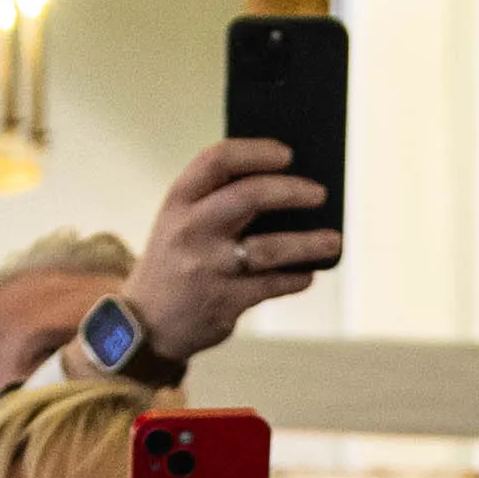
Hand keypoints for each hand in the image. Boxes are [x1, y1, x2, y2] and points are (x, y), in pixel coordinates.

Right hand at [124, 135, 338, 359]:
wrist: (145, 325)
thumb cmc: (175, 262)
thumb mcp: (178, 222)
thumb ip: (216, 201)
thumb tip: (284, 186)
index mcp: (179, 202)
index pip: (217, 161)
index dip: (256, 152)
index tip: (287, 154)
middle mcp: (191, 230)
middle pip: (249, 197)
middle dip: (291, 191)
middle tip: (319, 194)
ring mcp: (208, 267)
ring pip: (270, 248)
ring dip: (309, 243)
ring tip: (333, 241)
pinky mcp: (224, 301)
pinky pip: (272, 285)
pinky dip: (295, 278)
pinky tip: (307, 274)